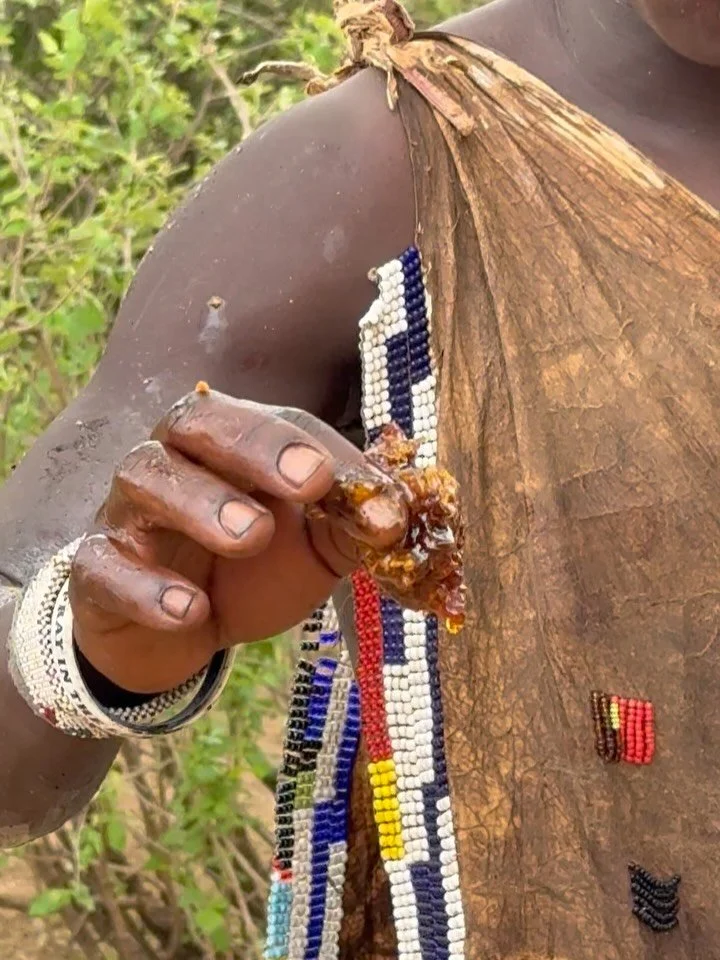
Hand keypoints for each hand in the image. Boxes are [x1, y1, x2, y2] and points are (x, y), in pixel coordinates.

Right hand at [69, 390, 405, 692]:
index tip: (375, 494)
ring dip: (199, 502)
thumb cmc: (249, 572)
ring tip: (250, 536)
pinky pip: (104, 567)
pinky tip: (192, 611)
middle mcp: (175, 461)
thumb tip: (395, 516)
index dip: (325, 450)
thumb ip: (351, 529)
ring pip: (143, 478)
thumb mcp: (311, 548)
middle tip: (310, 481)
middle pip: (197, 421)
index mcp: (232, 444)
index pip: (278, 422)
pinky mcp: (95, 572)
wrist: (176, 633)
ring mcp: (128, 513)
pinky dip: (147, 589)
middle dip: (255, 445)